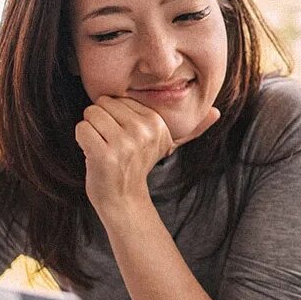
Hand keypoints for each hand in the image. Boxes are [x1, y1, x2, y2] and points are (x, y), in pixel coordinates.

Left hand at [74, 96, 207, 213]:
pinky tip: (94, 155)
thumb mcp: (167, 145)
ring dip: (91, 132)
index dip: (115, 117)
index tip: (126, 138)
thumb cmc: (137, 167)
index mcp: (156, 123)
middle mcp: (144, 131)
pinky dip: (82, 142)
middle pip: (102, 103)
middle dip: (101, 122)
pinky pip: (82, 130)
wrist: (124, 201)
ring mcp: (125, 144)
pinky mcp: (105, 156)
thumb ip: (192, 129)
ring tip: (103, 149)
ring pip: (90, 114)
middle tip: (112, 144)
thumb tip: (218, 113)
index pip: (119, 98)